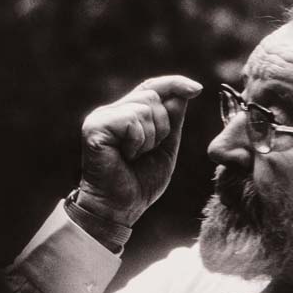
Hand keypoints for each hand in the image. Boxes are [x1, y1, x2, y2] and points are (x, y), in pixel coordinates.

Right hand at [77, 75, 202, 226]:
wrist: (119, 209)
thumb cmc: (140, 183)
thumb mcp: (165, 147)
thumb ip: (172, 120)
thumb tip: (185, 92)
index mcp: (125, 114)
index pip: (152, 87)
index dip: (174, 83)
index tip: (198, 89)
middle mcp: (110, 111)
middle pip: (152, 95)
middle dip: (162, 126)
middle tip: (146, 152)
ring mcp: (100, 118)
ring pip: (144, 107)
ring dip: (150, 137)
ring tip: (135, 156)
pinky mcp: (95, 127)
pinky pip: (131, 120)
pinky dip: (138, 141)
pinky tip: (126, 156)